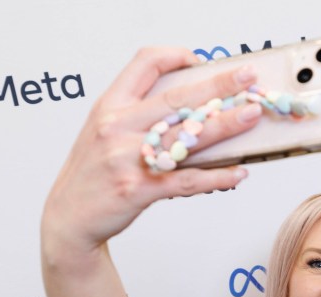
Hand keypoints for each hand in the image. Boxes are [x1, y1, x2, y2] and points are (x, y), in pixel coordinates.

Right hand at [42, 46, 262, 252]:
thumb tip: (191, 106)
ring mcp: (127, 158)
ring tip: (251, 115)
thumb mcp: (104, 131)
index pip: (145, 64)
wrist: (69, 217)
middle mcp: (117, 127)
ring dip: (224, 125)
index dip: (176, 56)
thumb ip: (139, 115)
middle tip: (247, 78)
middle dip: (217, 84)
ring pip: (186, 137)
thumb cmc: (93, 173)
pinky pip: (186, 180)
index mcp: (109, 106)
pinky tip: (237, 173)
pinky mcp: (138, 189)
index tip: (203, 61)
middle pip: (176, 98)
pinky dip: (216, 177)